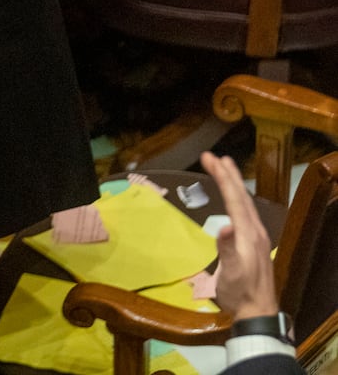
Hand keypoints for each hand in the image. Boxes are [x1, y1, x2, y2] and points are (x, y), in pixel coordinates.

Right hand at [199, 151, 278, 320]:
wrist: (257, 312)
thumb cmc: (239, 292)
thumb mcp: (231, 273)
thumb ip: (228, 250)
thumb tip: (224, 226)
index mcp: (247, 234)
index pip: (234, 199)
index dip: (223, 177)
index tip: (211, 159)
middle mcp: (254, 231)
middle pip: (241, 197)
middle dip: (228, 175)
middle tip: (214, 156)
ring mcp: (255, 237)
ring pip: (244, 203)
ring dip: (234, 184)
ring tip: (226, 169)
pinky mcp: (253, 244)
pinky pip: (244, 212)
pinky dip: (236, 199)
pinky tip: (234, 200)